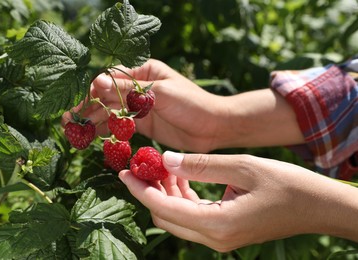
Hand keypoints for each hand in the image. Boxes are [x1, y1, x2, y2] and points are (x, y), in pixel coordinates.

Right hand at [62, 59, 303, 150]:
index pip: (111, 79)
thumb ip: (130, 91)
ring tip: (75, 131)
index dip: (93, 92)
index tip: (79, 105)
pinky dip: (108, 131)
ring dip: (94, 121)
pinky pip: (121, 126)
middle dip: (88, 108)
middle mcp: (139, 88)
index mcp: (144, 72)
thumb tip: (97, 82)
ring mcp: (141, 107)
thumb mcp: (161, 93)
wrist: (213, 127)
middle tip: (69, 121)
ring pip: (112, 112)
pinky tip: (93, 137)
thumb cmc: (191, 103)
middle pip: (107, 97)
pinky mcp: (144, 124)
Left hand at [119, 152, 357, 251]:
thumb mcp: (242, 166)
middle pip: (166, 217)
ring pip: (177, 218)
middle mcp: (215, 238)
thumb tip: (166, 159)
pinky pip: (192, 217)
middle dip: (149, 191)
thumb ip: (200, 164)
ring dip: (165, 194)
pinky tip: (180, 177)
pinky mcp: (224, 232)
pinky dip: (181, 198)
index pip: (163, 209)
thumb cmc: (285, 184)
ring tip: (162, 166)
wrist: (314, 206)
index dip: (140, 190)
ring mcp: (220, 238)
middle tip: (142, 165)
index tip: (123, 172)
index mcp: (217, 224)